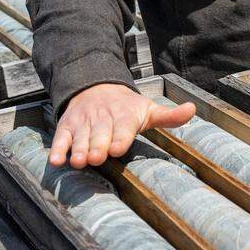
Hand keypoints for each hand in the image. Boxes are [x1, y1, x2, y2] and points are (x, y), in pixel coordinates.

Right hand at [48, 83, 195, 168]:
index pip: (123, 128)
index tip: (119, 148)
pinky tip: (56, 160)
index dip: (121, 138)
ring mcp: (84, 123)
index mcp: (125, 116)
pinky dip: (57, 149)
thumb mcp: (148, 109)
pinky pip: (61, 138)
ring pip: (80, 137)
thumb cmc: (126, 108)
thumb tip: (193, 109)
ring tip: (78, 161)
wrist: (96, 88)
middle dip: (98, 146)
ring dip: (78, 149)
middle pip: (100, 134)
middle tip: (97, 157)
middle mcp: (103, 119)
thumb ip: (169, 116)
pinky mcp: (67, 127)